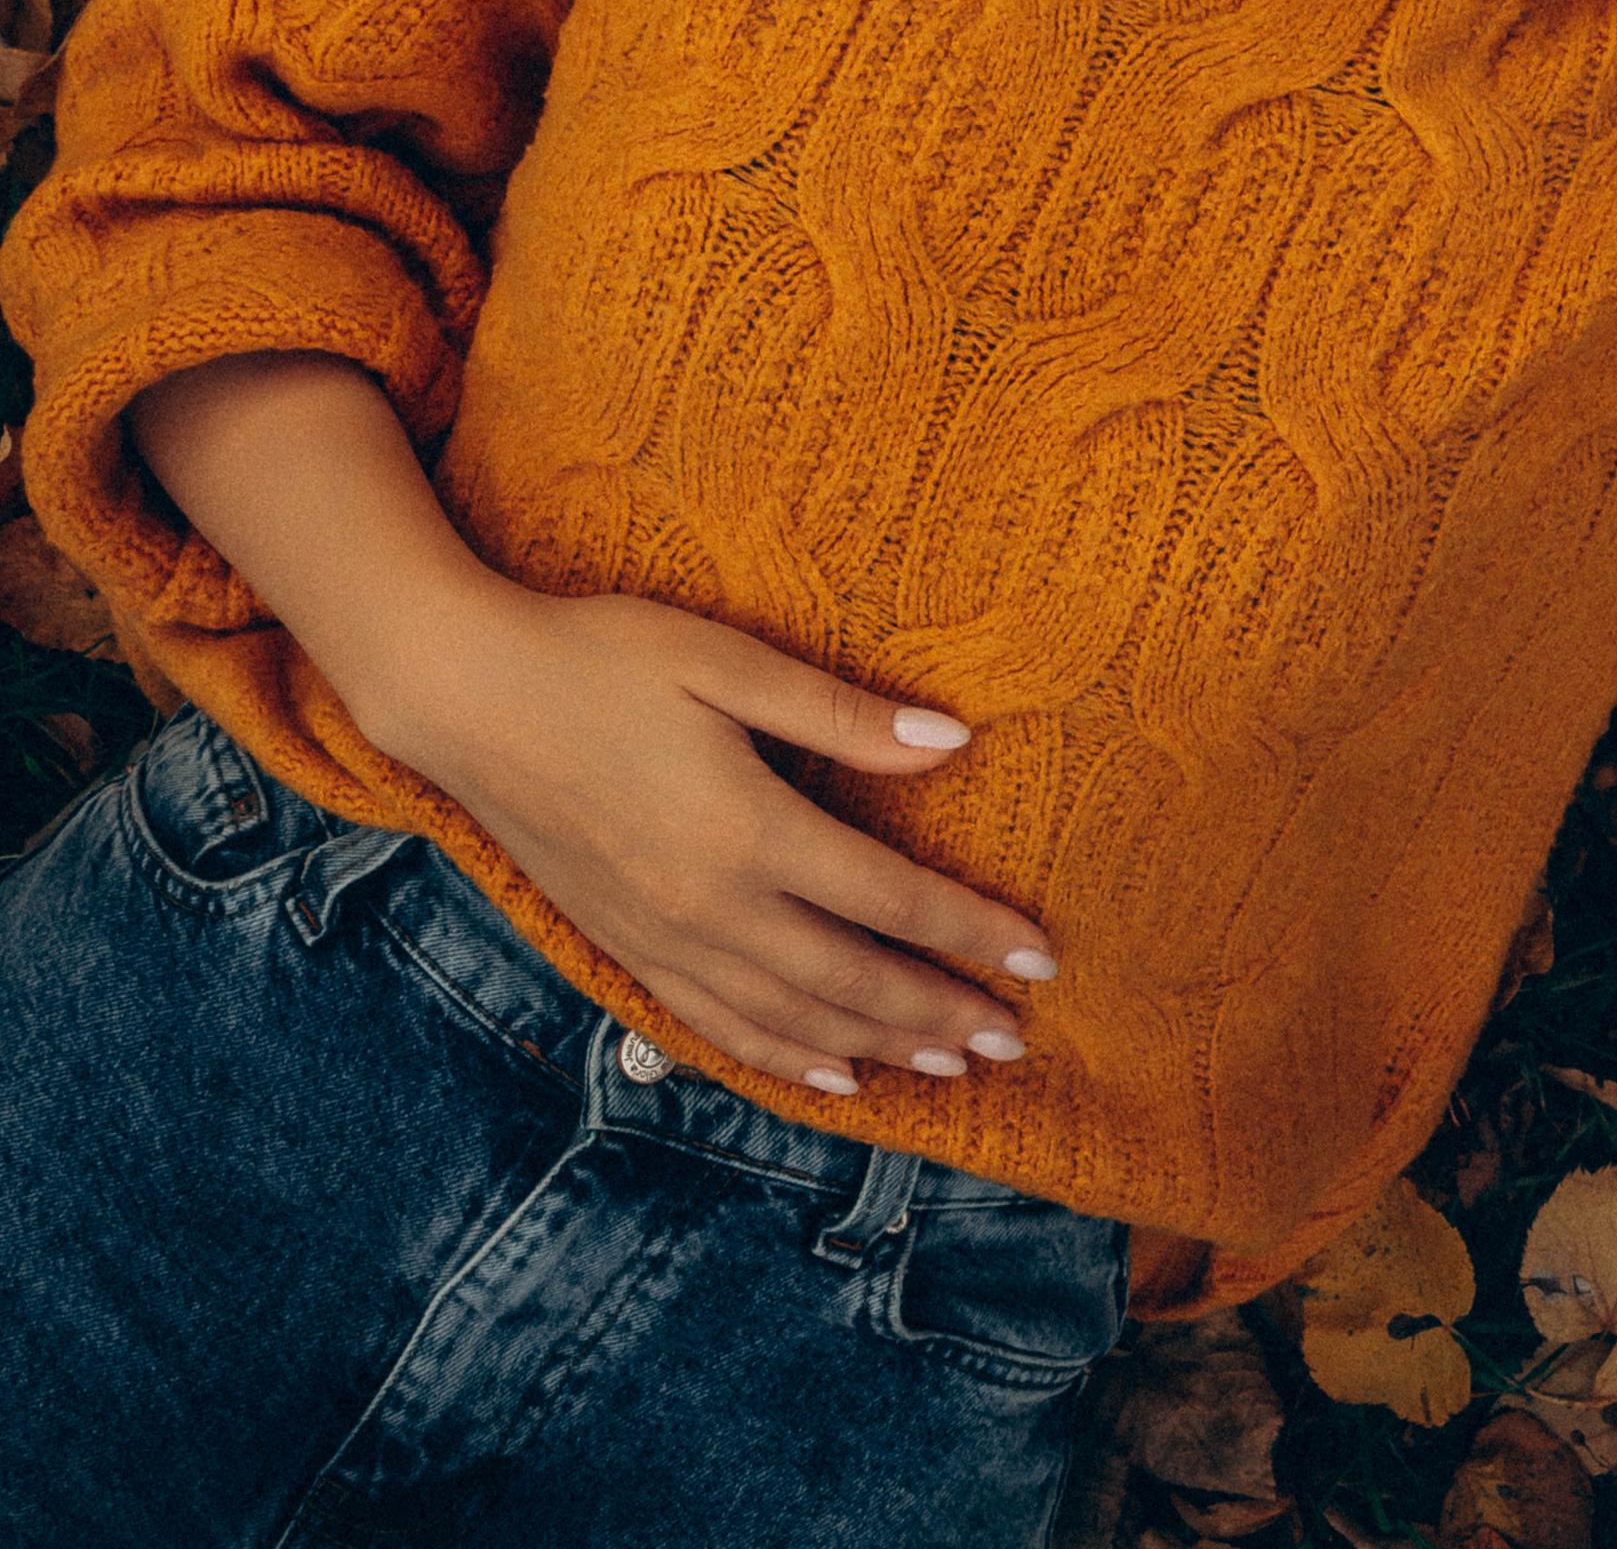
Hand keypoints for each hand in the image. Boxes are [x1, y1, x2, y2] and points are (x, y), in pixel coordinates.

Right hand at [375, 582, 1055, 1100]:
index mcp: (747, 831)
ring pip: (793, 1018)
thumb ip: (839, 714)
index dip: (971, 934)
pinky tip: (831, 1073)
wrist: (463, 696)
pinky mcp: (624, 945)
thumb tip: (950, 740)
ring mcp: (662, 938)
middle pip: (853, 980)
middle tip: (1014, 1040)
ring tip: (949, 1066)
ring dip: (879, 1046)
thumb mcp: (724, 662)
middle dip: (941, 1012)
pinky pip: (720, 1025)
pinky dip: (785, 1057)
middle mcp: (710, 905)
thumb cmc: (597, 656)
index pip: (890, 902)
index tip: (1041, 961)